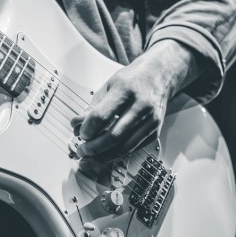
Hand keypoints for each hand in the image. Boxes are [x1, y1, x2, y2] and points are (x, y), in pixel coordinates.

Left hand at [70, 41, 199, 167]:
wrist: (159, 75)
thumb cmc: (131, 80)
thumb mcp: (108, 86)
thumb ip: (92, 107)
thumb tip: (76, 126)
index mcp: (125, 90)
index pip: (102, 116)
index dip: (88, 129)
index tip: (80, 133)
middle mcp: (141, 106)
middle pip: (114, 135)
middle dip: (94, 148)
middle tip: (81, 151)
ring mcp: (151, 120)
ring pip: (125, 147)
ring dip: (103, 157)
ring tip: (88, 161)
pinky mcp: (155, 131)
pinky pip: (133, 148)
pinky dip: (116, 155)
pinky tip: (104, 156)